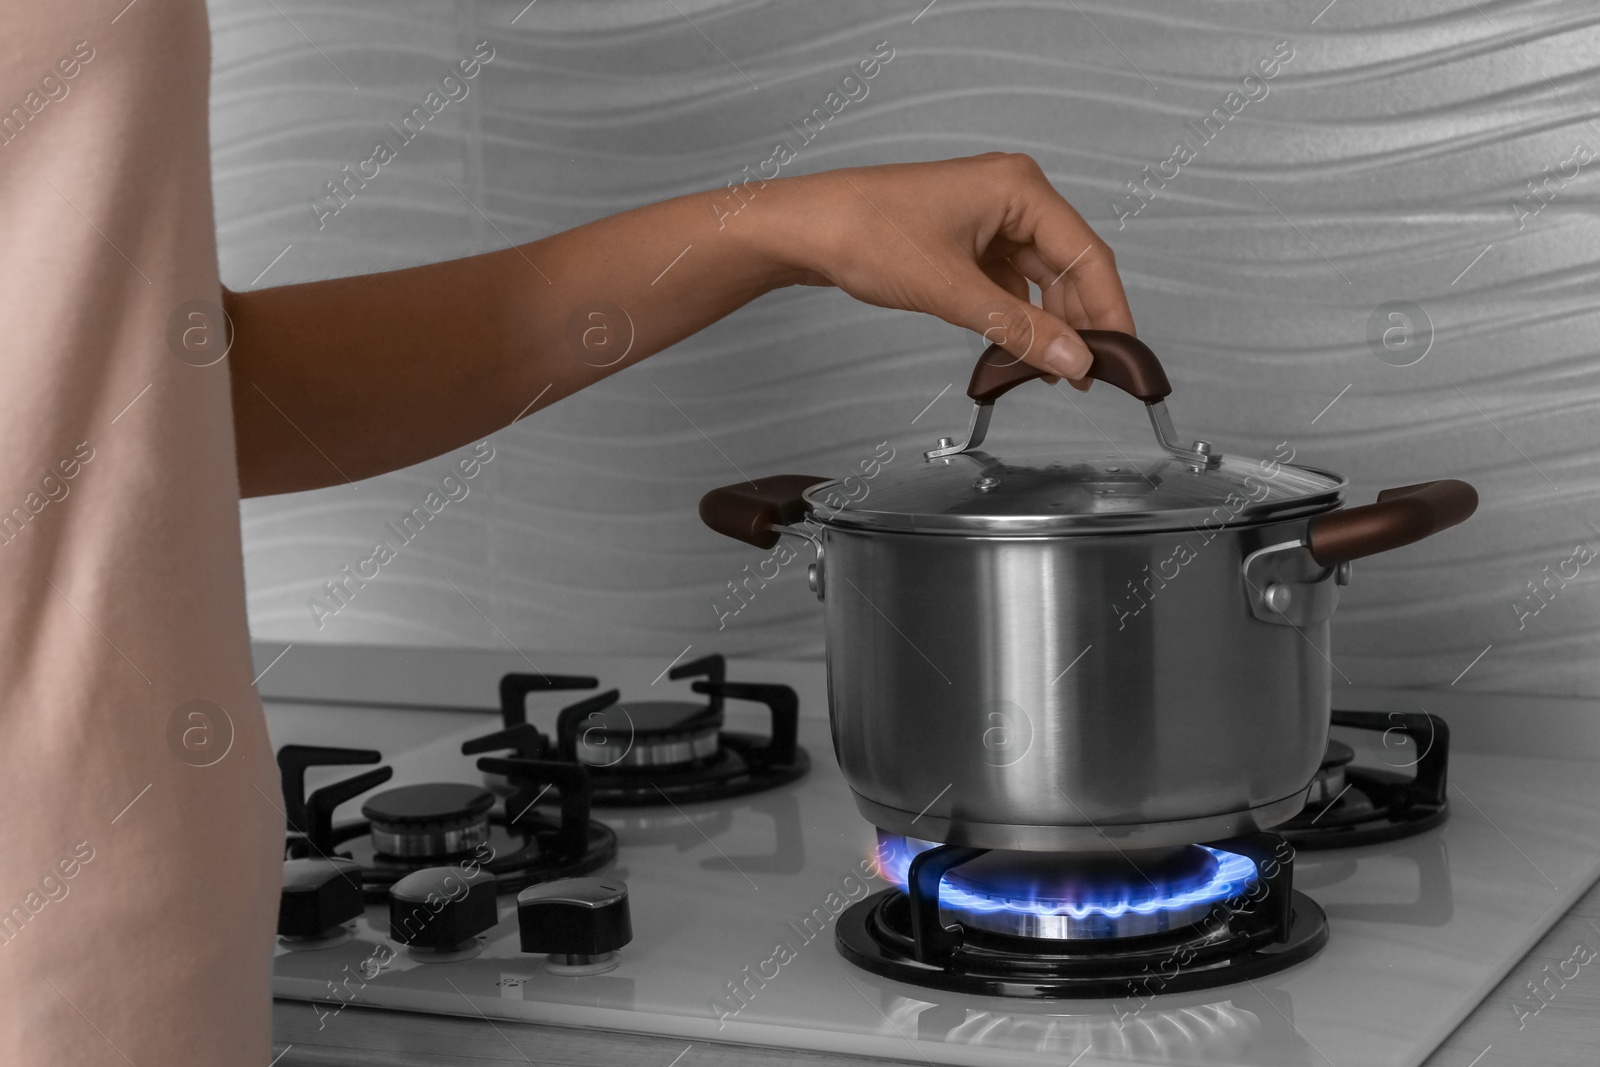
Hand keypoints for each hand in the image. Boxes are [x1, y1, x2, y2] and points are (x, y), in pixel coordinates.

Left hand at [749, 153, 1134, 385]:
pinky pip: (1011, 282)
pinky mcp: (969, 238)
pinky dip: (1018, 315)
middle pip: (1069, 267)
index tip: (1120, 359)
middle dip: (1079, 323)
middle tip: (1084, 377)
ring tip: (1052, 372)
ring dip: (1048, 324)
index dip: (1108, 312)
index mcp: (1020, 189)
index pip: (1088, 256)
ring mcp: (990, 217)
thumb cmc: (867, 234)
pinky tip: (1018, 349)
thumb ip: (1018, 328)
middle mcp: (1013, 195)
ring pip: (1041, 278)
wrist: (808, 229)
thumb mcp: (951, 291)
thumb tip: (1073, 360)